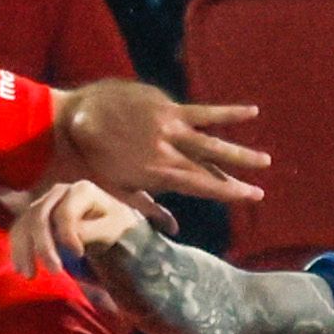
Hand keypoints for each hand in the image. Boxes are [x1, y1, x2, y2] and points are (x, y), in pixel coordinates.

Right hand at [4, 181, 147, 280]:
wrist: (109, 223)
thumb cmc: (114, 225)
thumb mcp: (111, 228)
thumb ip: (90, 231)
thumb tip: (66, 239)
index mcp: (81, 190)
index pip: (65, 213)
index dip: (68, 236)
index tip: (78, 255)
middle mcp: (59, 191)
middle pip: (40, 217)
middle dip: (43, 246)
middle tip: (53, 271)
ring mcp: (45, 201)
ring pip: (25, 223)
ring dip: (24, 250)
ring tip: (29, 275)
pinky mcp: (35, 214)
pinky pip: (20, 229)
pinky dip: (17, 248)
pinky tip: (20, 268)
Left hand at [58, 80, 267, 207]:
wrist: (69, 120)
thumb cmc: (89, 158)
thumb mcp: (116, 189)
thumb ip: (148, 206)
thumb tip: (173, 227)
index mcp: (158, 173)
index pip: (200, 186)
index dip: (227, 193)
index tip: (250, 197)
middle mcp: (168, 151)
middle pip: (210, 167)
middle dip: (237, 178)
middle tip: (260, 189)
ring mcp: (169, 126)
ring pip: (212, 141)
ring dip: (238, 152)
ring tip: (264, 161)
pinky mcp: (166, 105)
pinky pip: (202, 110)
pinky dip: (226, 112)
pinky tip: (251, 111)